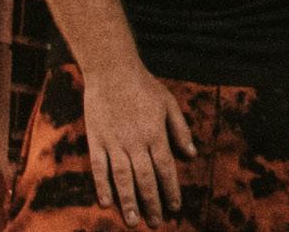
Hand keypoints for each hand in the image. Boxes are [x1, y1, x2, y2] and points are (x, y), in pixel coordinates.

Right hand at [81, 60, 195, 226]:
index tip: (175, 208)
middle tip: (155, 223)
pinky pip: (99, 169)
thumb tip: (192, 155)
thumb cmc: (145, 87)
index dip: (171, 190)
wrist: (112, 71)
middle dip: (152, 203)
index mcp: (156, 133)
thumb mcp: (169, 104)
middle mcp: (136, 142)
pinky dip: (102, 186)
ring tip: (133, 222)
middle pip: (145, 179)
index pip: (166, 168)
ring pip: (122, 179)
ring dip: (128, 202)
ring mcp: (114, 143)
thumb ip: (180, 130)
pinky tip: (106, 203)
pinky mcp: (96, 141)